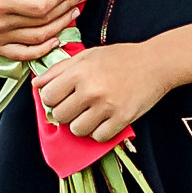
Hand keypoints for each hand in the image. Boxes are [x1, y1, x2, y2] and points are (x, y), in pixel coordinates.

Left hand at [34, 39, 168, 145]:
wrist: (155, 63)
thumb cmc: (120, 58)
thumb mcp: (87, 56)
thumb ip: (59, 70)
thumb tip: (36, 84)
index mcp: (79, 71)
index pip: (47, 97)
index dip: (51, 98)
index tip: (61, 97)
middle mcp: (91, 89)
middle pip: (60, 116)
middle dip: (65, 112)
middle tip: (78, 105)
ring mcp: (107, 106)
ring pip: (77, 130)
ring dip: (81, 124)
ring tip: (91, 113)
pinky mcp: (122, 118)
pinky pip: (98, 137)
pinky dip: (99, 131)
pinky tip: (105, 119)